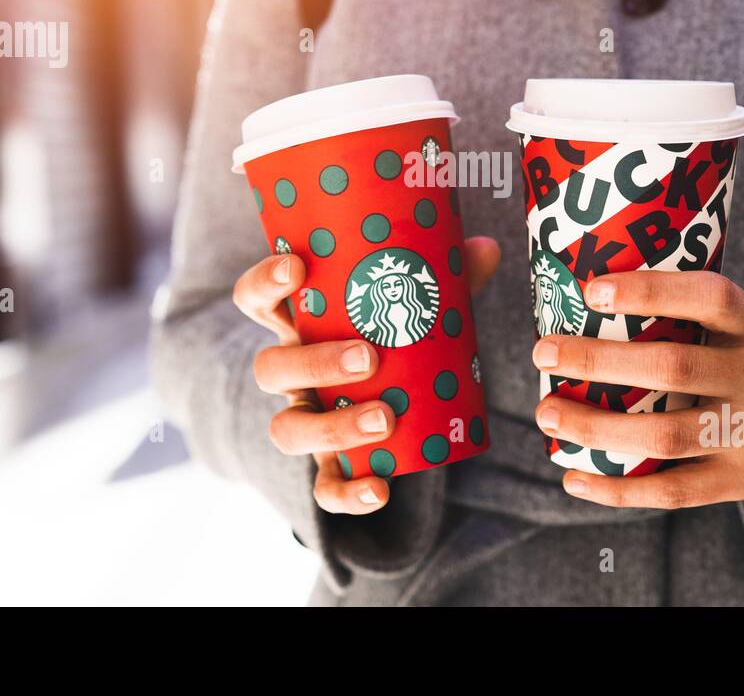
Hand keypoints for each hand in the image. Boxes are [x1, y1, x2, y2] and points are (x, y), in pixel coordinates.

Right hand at [234, 236, 500, 514]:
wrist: (400, 399)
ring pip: (287, 431)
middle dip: (314, 362)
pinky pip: (323, 487)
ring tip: (383, 419)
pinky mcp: (329, 465)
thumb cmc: (396, 332)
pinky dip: (347, 494)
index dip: (265, 282)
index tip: (296, 267)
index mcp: (299, 324)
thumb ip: (447, 276)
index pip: (257, 299)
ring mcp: (306, 420)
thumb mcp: (418, 301)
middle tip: (368, 357)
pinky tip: (379, 489)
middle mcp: (292, 373)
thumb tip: (486, 250)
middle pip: (271, 368)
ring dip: (331, 427)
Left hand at [532, 271, 743, 509]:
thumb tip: (584, 295)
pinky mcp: (741, 482)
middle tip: (545, 352)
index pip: (710, 298)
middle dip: (599, 360)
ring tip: (547, 414)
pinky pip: (671, 491)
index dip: (652, 291)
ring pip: (664, 436)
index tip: (593, 290)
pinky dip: (616, 488)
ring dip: (595, 427)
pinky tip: (573, 477)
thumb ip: (690, 314)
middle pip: (673, 368)